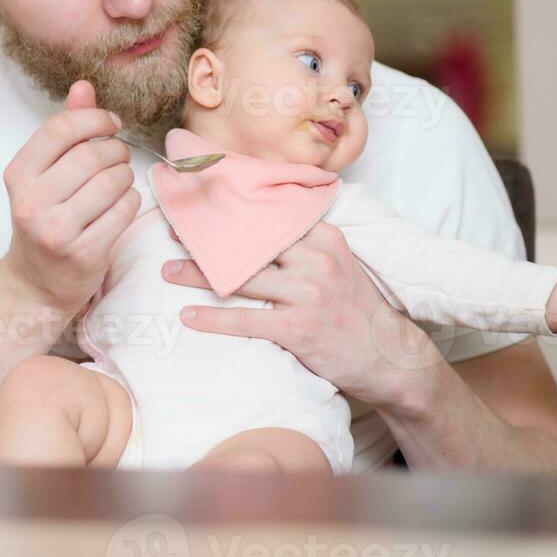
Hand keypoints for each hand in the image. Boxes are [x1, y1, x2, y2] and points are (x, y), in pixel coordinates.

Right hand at [1, 80, 138, 316]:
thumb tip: (83, 85)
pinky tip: (118, 207)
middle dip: (115, 150)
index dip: (94, 118)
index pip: (60, 128)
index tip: (110, 124)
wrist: (36, 281)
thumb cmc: (46, 216)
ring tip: (117, 183)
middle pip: (91, 155)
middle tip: (118, 157)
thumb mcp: (45, 173)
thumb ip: (65, 130)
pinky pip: (125, 210)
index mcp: (18, 175)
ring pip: (112, 182)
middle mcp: (31, 202)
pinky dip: (130, 203)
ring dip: (125, 177)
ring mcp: (56, 231)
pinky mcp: (84, 253)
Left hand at [166, 221, 439, 408]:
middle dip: (207, 237)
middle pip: (249, 243)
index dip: (232, 210)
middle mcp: (315, 260)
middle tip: (171, 229)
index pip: (270, 216)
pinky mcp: (298, 328)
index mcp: (323, 238)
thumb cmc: (354, 306)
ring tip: (167, 270)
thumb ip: (304, 241)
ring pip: (241, 278)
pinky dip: (213, 318)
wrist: (389, 355)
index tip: (201, 201)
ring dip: (198, 274)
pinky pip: (246, 320)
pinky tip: (188, 315)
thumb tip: (261, 220)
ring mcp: (307, 294)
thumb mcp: (338, 261)